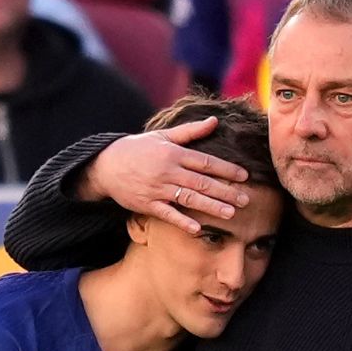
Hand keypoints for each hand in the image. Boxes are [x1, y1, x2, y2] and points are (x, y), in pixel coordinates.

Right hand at [80, 116, 251, 232]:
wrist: (106, 165)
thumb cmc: (138, 149)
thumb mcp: (163, 136)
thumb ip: (190, 132)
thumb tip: (214, 121)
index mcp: (173, 153)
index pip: (206, 162)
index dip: (226, 169)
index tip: (245, 176)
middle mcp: (168, 171)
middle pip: (202, 182)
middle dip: (225, 191)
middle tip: (245, 200)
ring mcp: (157, 188)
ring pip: (189, 198)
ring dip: (210, 206)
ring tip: (230, 214)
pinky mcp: (147, 204)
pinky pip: (167, 214)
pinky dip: (182, 221)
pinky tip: (198, 229)